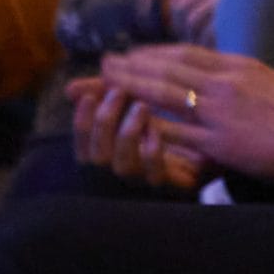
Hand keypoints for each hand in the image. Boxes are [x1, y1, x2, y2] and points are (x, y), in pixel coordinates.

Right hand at [67, 76, 206, 191]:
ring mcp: (142, 182)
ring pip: (124, 166)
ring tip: (142, 106)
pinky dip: (153, 152)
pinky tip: (158, 131)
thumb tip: (70, 87)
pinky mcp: (170, 185)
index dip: (82, 121)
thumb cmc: (157, 129)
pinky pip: (156, 175)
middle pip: (98, 157)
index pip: (81, 144)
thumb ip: (102, 97)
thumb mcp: (129, 110)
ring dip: (128, 133)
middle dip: (105, 122)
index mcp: (104, 157)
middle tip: (119, 92)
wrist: (202, 154)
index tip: (91, 95)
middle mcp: (117, 174)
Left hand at [99, 45, 273, 181]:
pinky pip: (174, 132)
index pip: (186, 54)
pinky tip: (125, 123)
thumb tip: (218, 69)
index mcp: (238, 67)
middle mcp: (223, 84)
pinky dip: (147, 126)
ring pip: (163, 95)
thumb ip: (240, 74)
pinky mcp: (215, 141)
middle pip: (167, 70)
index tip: (132, 53)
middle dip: (131, 65)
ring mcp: (217, 113)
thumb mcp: (269, 80)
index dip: (154, 53)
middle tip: (104, 63)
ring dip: (130, 88)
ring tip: (105, 84)